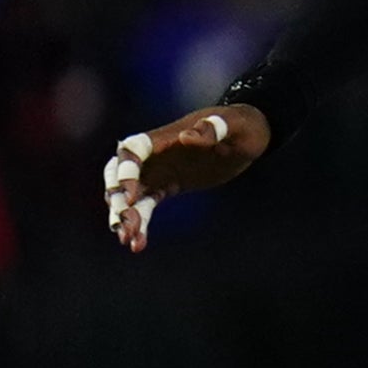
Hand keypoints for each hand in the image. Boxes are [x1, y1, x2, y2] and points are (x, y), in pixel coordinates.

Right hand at [103, 105, 272, 250]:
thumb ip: (212, 128)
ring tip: (129, 240)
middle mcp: (154, 154)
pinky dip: (140, 223)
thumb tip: (186, 136)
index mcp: (164, 137)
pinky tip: (138, 244)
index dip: (125, 172)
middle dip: (117, 198)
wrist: (249, 136)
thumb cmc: (242, 125)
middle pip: (120, 175)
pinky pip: (146, 206)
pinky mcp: (167, 186)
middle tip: (123, 222)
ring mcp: (158, 171)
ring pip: (129, 195)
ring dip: (124, 216)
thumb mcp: (234, 124)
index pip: (133, 151)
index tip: (131, 195)